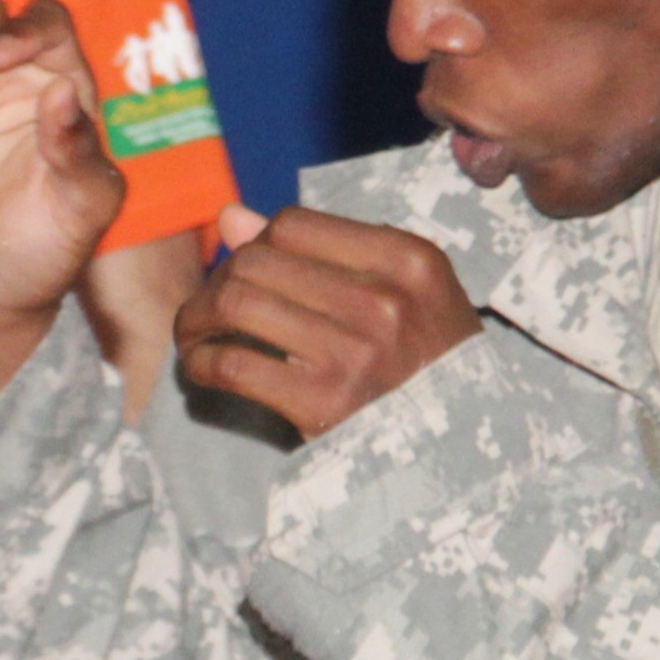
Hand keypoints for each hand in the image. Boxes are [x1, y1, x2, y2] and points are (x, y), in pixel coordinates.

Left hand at [175, 202, 476, 438]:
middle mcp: (383, 300)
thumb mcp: (404, 292)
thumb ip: (321, 249)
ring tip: (194, 334)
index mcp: (408, 260)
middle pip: (255, 261)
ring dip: (196, 318)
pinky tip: (200, 368)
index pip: (293, 225)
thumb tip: (230, 216)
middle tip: (209, 307)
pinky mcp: (321, 403)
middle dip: (217, 281)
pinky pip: (231, 364)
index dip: (254, 244)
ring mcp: (352, 352)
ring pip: (234, 304)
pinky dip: (200, 362)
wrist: (465, 443)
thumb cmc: (428, 362)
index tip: (245, 271)